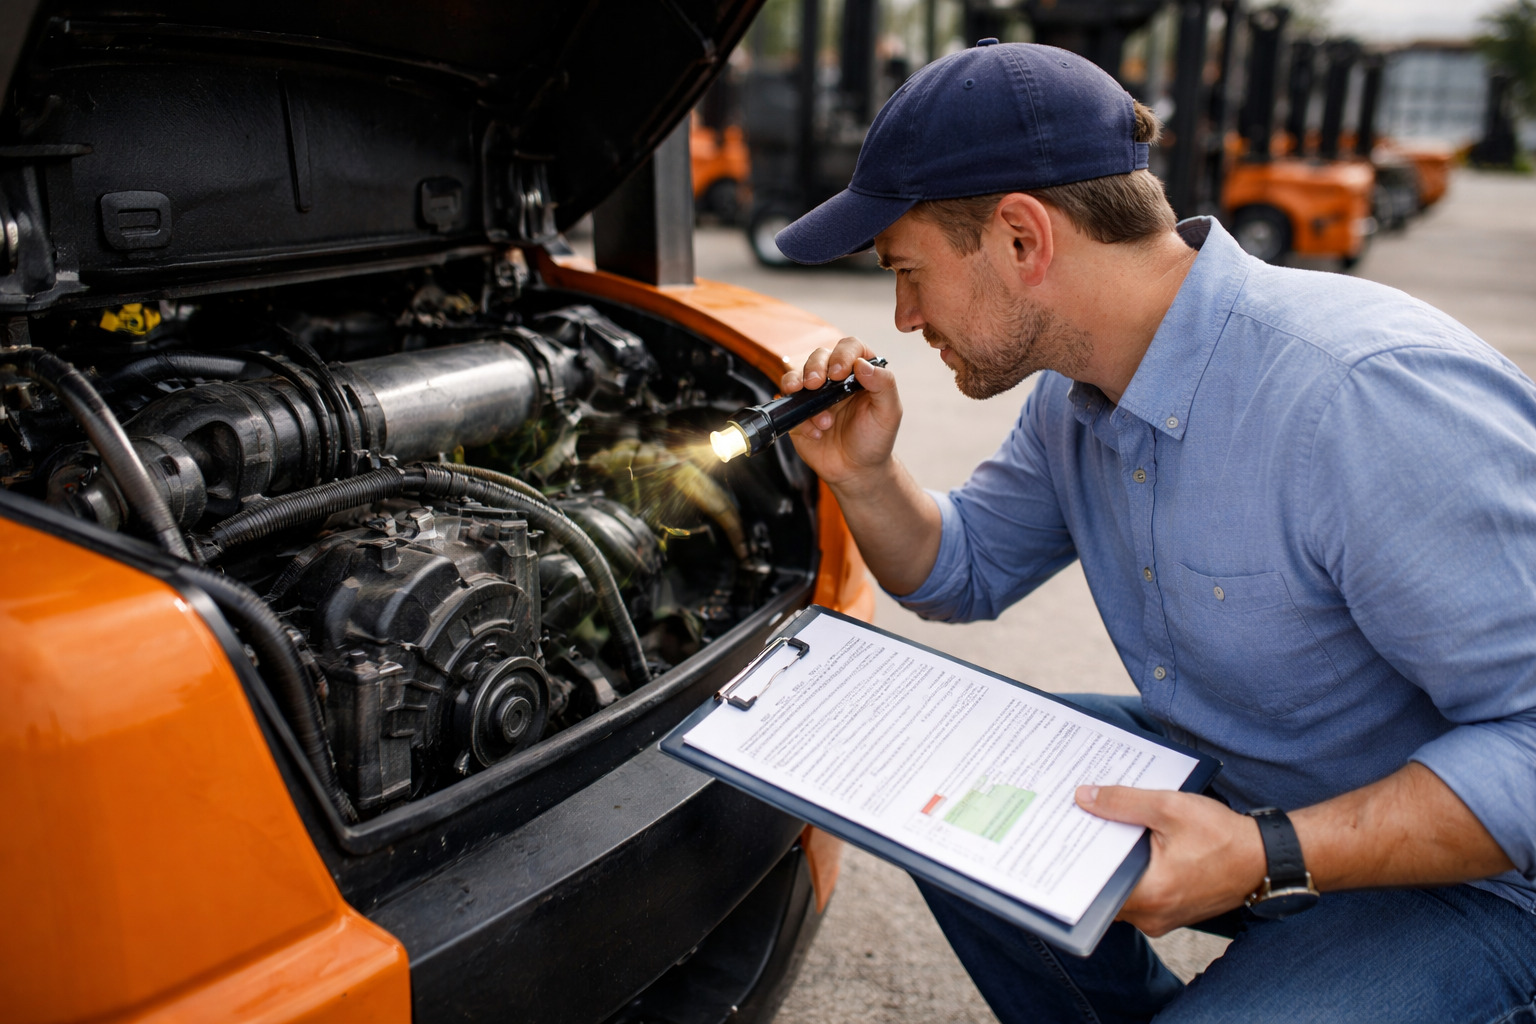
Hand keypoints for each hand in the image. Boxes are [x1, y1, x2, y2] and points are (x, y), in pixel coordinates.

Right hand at [780, 336, 901, 488]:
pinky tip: (816, 432)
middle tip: (816, 384)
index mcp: (859, 373)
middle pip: (818, 356)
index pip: (849, 347)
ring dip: (799, 385)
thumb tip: (862, 364)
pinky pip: (788, 405)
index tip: (840, 372)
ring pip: (796, 375)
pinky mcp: (797, 414)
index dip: (842, 354)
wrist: (856, 471)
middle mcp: (834, 380)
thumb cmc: (874, 439)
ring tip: (813, 409)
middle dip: (814, 367)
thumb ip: (884, 385)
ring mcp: (813, 396)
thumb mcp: (889, 413)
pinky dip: (799, 417)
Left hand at [1075, 785, 1266, 936]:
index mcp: (1149, 895)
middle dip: (1088, 859)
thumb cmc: (1225, 836)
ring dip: (1111, 864)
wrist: (1268, 858)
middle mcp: (1151, 916)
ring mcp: (1162, 918)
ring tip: (1094, 830)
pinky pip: (1139, 893)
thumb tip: (1084, 797)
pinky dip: (1130, 870)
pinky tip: (1125, 843)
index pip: (1093, 885)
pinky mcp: (1171, 911)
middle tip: (1070, 827)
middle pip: (1103, 889)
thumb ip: (1123, 802)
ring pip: (1120, 892)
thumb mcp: (1171, 808)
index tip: (1056, 840)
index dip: (1073, 861)